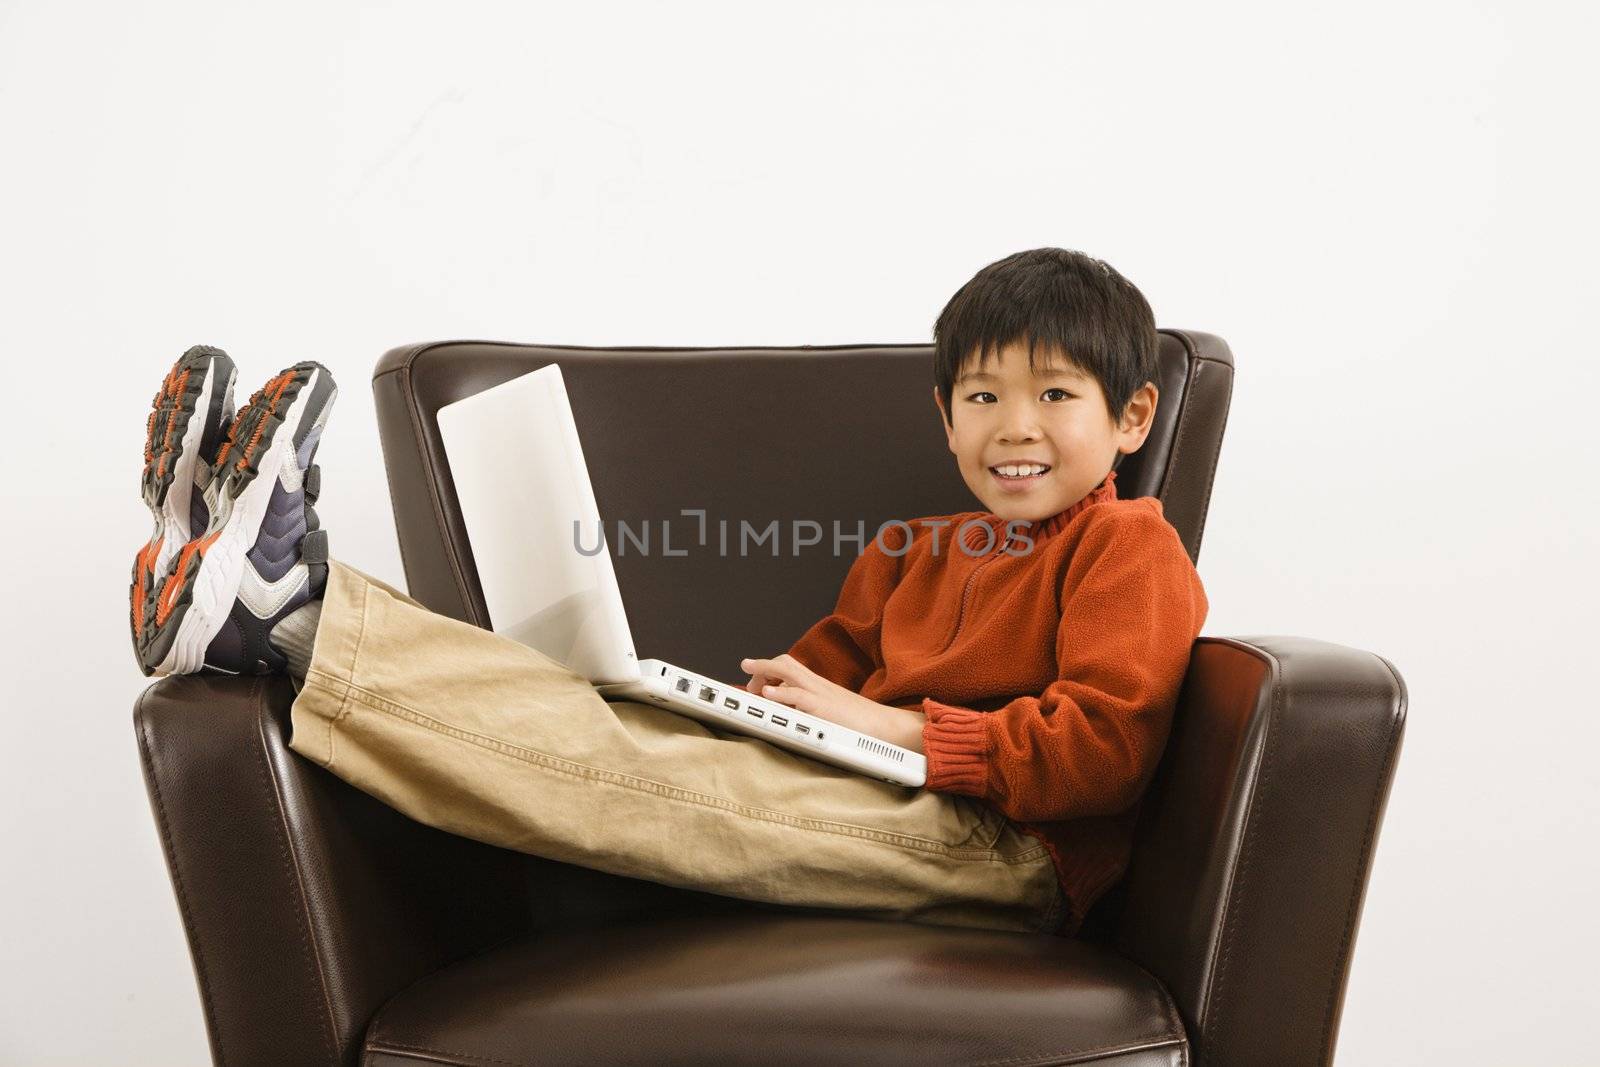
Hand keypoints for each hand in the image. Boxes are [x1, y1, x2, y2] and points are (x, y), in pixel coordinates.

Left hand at [739, 654, 897, 738]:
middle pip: (785, 663)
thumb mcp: (833, 713)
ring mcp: (821, 694)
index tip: (754, 675)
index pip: (790, 667)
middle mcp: (818, 685)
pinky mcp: (824, 707)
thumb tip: (795, 718)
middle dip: (761, 667)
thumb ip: (815, 712)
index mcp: (819, 686)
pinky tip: (767, 694)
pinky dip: (780, 692)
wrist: (886, 728)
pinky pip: (798, 695)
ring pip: (787, 671)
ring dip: (764, 671)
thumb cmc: (862, 725)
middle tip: (748, 681)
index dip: (769, 669)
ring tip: (749, 677)